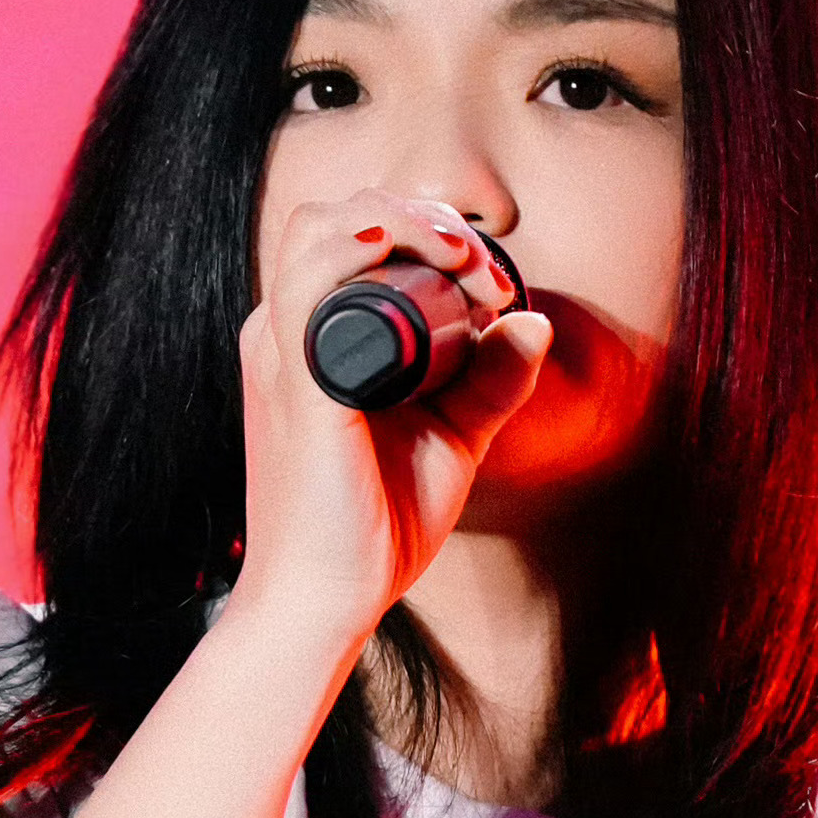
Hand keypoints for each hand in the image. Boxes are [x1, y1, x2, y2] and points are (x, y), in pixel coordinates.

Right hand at [234, 189, 550, 655]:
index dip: (428, 230)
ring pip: (319, 230)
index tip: (492, 280)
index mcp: (314, 339)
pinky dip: (348, 250)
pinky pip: (305, 289)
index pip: (355, 236)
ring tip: (460, 255)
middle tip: (480, 263)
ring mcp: (283, 356)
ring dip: (399, 220)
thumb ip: (490, 382)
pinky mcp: (296, 389)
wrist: (324, 603)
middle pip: (336, 216)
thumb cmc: (372, 528)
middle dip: (418, 214)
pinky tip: (389, 242)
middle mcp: (286, 334)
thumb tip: (534, 321)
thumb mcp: (450, 439)